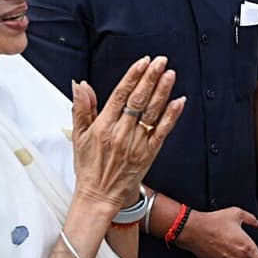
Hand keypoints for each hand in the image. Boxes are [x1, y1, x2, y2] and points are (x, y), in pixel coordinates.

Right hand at [72, 56, 184, 209]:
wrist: (99, 196)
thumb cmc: (89, 166)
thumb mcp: (78, 136)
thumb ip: (81, 108)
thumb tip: (80, 84)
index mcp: (103, 126)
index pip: (120, 95)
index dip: (133, 76)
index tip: (143, 62)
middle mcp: (121, 133)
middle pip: (138, 100)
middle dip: (151, 78)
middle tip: (161, 61)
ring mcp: (136, 144)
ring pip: (152, 112)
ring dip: (162, 91)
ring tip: (170, 74)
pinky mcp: (148, 154)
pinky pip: (162, 131)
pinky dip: (171, 116)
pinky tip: (178, 101)